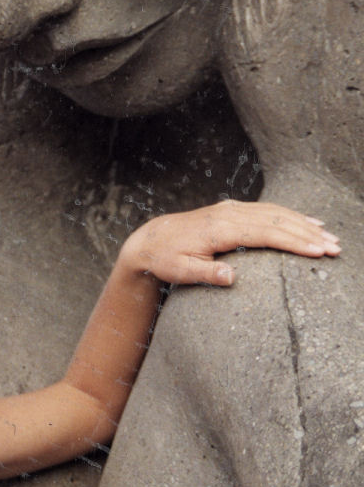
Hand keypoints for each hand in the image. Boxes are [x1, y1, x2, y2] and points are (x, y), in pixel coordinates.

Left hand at [120, 199, 339, 286]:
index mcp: (220, 228)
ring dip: (304, 224)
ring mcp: (232, 209)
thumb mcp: (181, 271)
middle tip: (335, 247)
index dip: (293, 242)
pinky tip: (308, 223)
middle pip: (276, 221)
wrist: (151, 239)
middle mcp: (229, 214)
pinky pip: (267, 210)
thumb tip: (231, 277)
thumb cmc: (166, 258)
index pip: (265, 233)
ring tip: (330, 237)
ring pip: (275, 213)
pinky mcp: (233, 210)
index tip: (317, 251)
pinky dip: (290, 216)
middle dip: (308, 234)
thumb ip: (206, 274)